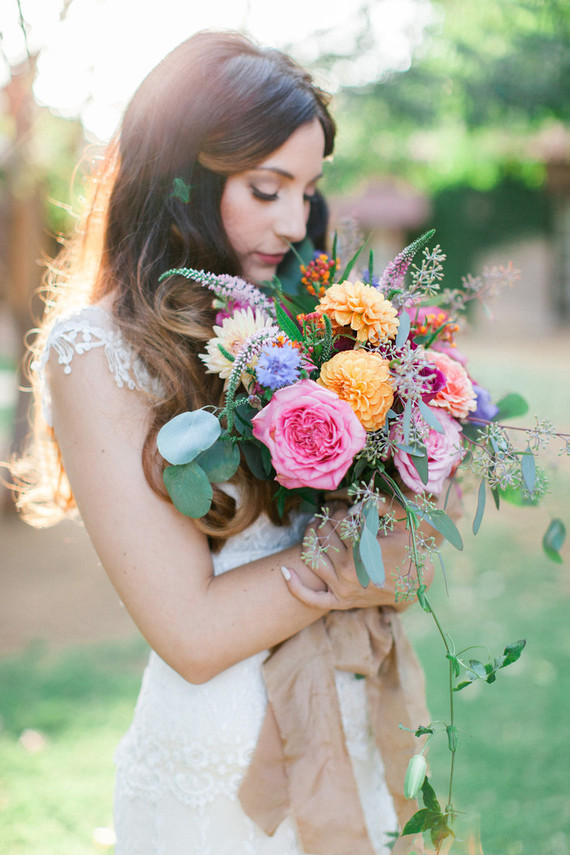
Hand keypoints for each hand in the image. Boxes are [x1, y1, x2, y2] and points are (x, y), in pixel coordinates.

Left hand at [282, 509, 413, 610]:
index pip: (338, 521)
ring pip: (311, 557)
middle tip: (331, 514)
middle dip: (325, 519)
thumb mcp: (401, 522)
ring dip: (309, 538)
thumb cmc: (408, 549)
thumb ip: (380, 504)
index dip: (338, 509)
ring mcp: (342, 588)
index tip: (343, 507)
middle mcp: (349, 570)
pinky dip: (294, 586)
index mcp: (364, 549)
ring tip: (315, 527)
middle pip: (323, 535)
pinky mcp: (339, 602)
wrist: (416, 585)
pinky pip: (311, 598)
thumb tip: (355, 500)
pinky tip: (285, 570)